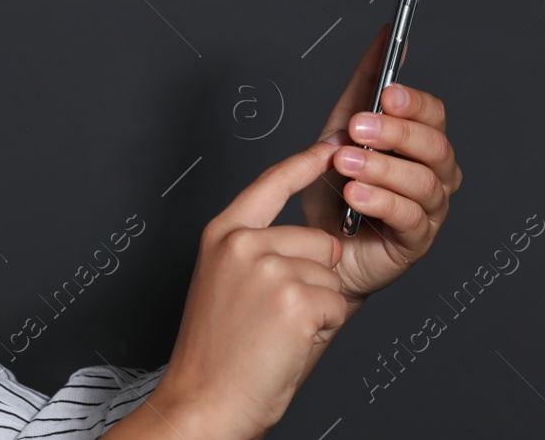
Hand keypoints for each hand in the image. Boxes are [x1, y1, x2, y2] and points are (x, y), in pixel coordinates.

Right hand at [146, 143, 353, 439]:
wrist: (206, 400)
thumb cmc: (219, 354)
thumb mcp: (229, 282)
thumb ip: (265, 251)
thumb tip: (318, 240)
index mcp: (223, 234)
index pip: (270, 183)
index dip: (305, 163)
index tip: (329, 145)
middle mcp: (242, 244)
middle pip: (317, 240)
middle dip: (314, 278)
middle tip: (276, 316)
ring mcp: (269, 269)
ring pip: (330, 275)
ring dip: (320, 306)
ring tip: (280, 332)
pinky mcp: (295, 299)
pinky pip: (337, 304)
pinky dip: (324, 329)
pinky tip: (289, 342)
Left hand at [299, 21, 461, 313]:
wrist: (316, 248)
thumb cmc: (334, 191)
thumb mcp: (339, 129)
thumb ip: (363, 86)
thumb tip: (385, 36)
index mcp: (419, 143)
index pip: (433, 114)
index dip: (414, 102)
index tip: (386, 94)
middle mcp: (434, 174)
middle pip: (435, 145)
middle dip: (396, 133)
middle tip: (358, 129)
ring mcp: (430, 209)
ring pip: (424, 181)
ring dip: (382, 168)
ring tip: (347, 164)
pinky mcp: (417, 242)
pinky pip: (411, 218)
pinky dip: (382, 201)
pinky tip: (357, 195)